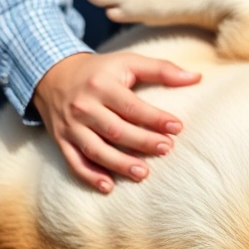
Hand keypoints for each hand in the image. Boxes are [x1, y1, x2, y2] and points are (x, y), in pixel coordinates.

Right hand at [32, 51, 200, 192]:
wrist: (52, 75)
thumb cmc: (100, 71)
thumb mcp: (128, 62)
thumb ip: (162, 69)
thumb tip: (197, 77)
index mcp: (101, 85)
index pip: (131, 106)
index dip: (155, 118)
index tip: (178, 127)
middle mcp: (83, 106)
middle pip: (115, 129)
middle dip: (142, 142)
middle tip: (166, 149)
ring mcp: (71, 126)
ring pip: (95, 149)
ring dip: (119, 164)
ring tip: (143, 173)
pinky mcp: (62, 140)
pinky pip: (74, 162)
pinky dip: (90, 176)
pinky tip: (108, 187)